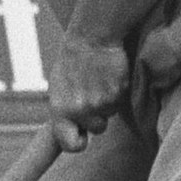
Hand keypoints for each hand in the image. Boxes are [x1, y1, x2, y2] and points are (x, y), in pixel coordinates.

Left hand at [48, 31, 130, 153]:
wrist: (92, 36)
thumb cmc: (73, 60)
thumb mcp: (58, 87)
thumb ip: (64, 111)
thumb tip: (70, 132)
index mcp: (60, 110)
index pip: (69, 145)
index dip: (78, 143)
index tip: (82, 137)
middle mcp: (79, 110)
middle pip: (97, 129)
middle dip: (98, 117)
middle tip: (93, 93)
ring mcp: (100, 103)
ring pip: (110, 115)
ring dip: (108, 103)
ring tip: (99, 82)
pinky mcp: (118, 93)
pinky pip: (121, 102)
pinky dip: (118, 91)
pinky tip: (109, 76)